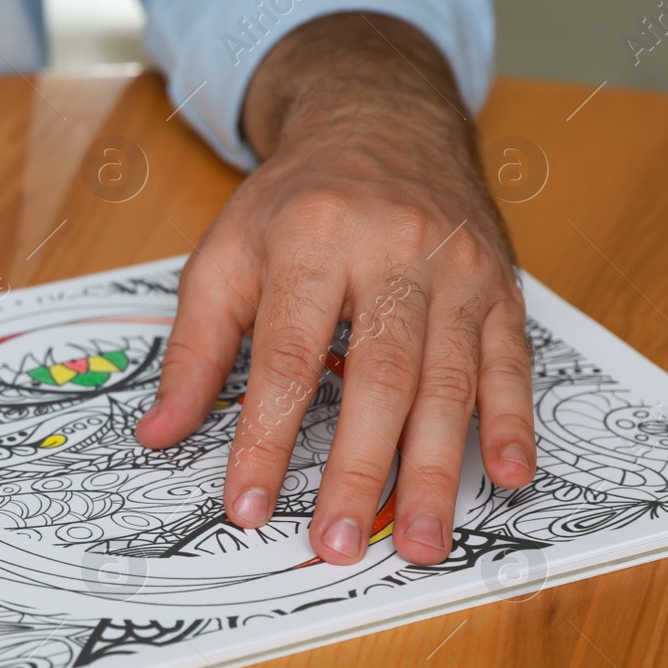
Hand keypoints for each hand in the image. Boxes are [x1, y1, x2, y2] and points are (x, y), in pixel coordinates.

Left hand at [136, 13, 535, 566]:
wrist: (381, 122)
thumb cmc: (295, 201)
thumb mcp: (224, 254)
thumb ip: (194, 349)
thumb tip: (157, 434)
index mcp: (310, 240)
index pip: (286, 357)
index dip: (266, 438)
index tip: (248, 506)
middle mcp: (390, 251)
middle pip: (377, 375)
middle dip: (359, 469)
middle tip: (341, 545)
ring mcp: (454, 269)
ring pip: (449, 379)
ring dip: (436, 468)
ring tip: (422, 540)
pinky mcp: (499, 285)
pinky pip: (510, 359)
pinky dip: (509, 421)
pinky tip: (507, 475)